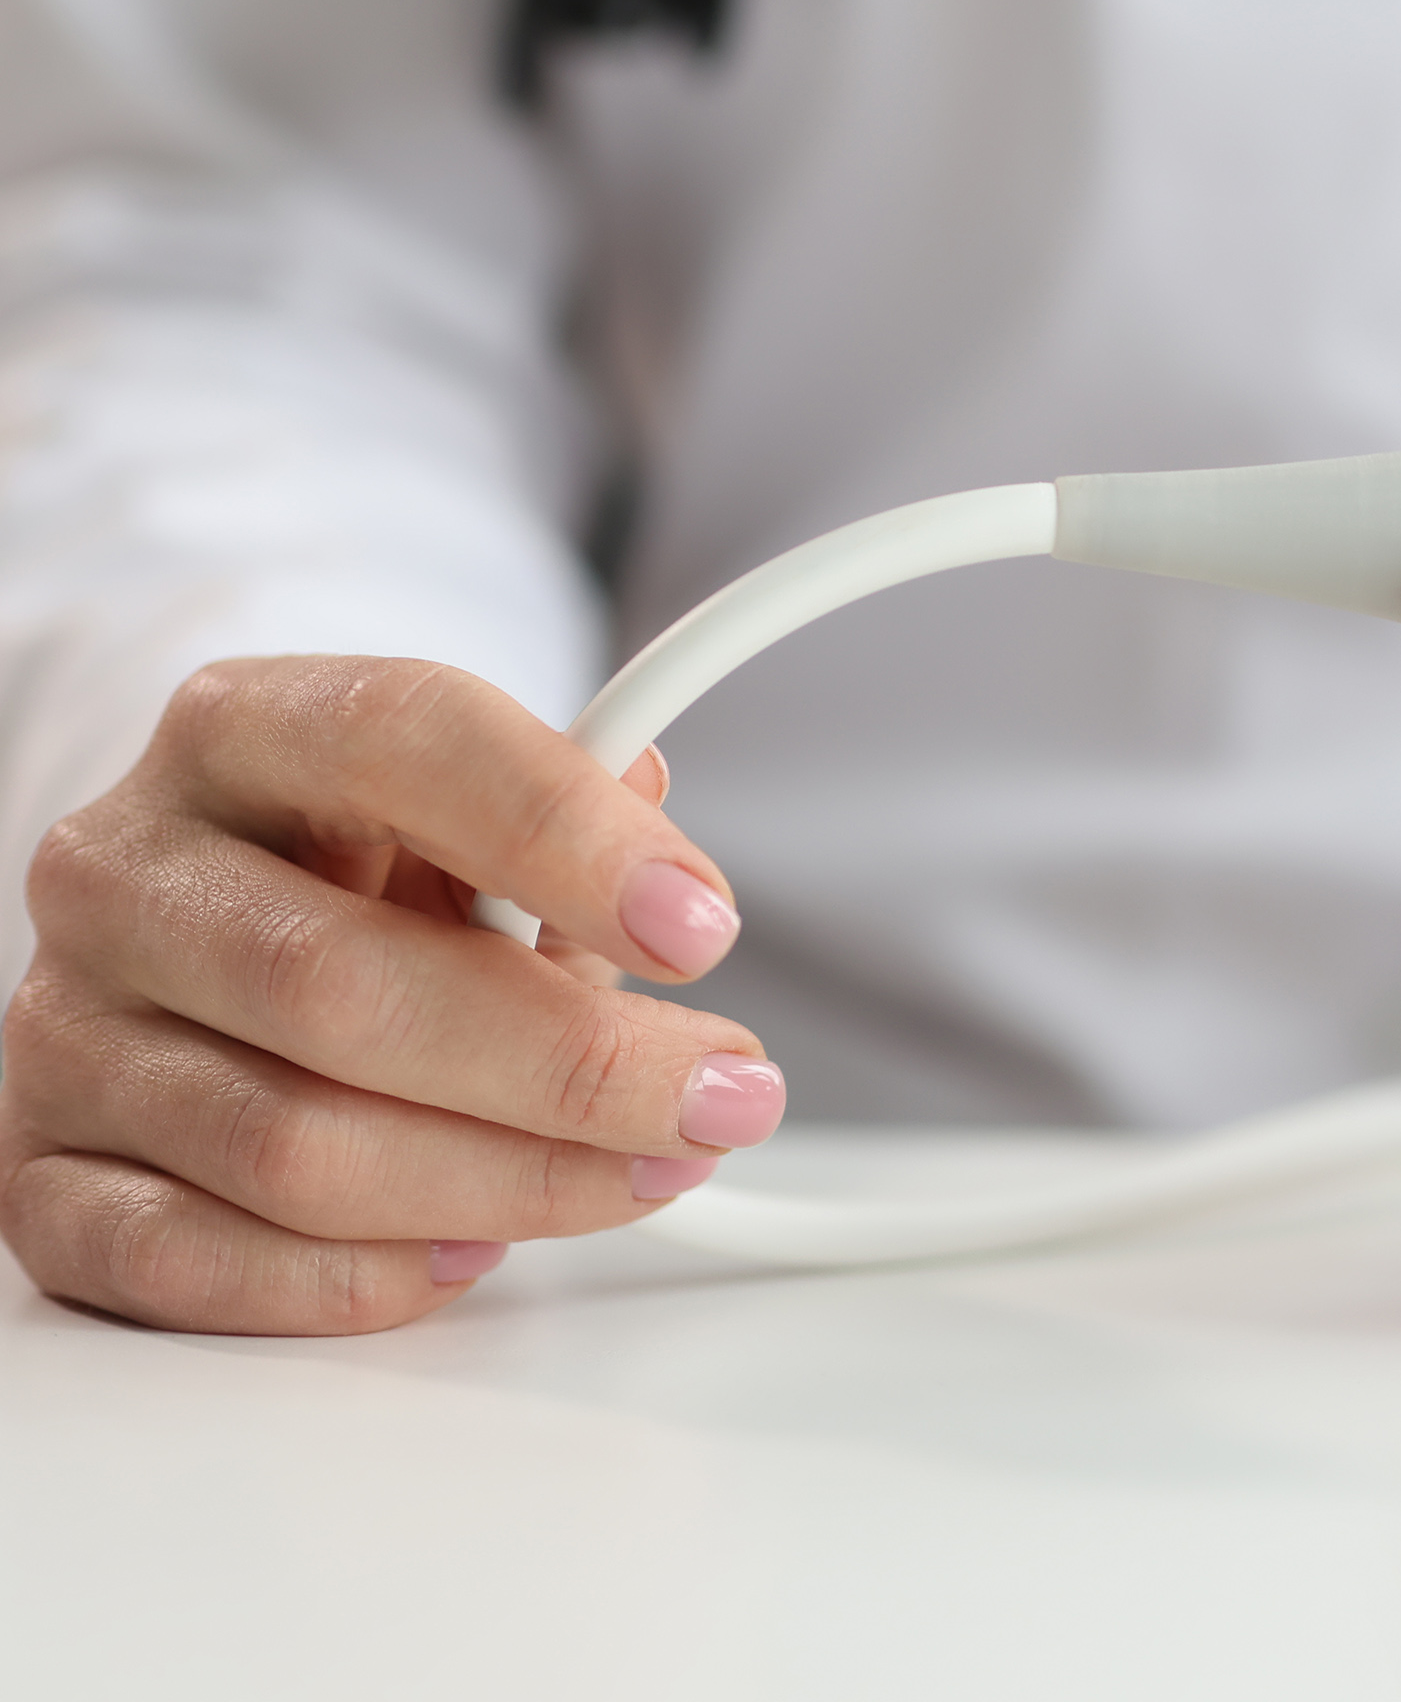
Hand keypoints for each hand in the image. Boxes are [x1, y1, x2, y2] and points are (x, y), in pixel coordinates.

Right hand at [2, 657, 785, 1332]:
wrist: (212, 939)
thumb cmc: (372, 874)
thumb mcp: (478, 814)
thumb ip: (578, 823)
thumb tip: (667, 875)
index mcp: (241, 729)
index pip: (405, 741)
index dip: (566, 836)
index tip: (704, 929)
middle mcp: (124, 870)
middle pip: (343, 985)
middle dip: (572, 1066)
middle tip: (723, 1098)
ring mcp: (65, 1029)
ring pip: (291, 1145)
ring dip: (505, 1184)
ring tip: (643, 1172)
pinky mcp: (41, 1178)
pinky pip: (198, 1263)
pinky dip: (361, 1279)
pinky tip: (477, 1253)